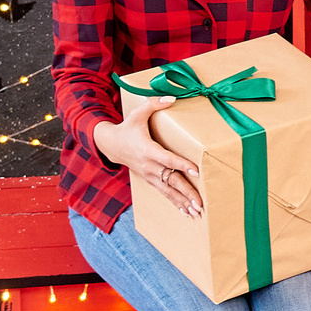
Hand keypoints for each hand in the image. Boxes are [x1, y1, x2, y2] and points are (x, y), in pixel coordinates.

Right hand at [94, 95, 203, 217]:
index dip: (182, 165)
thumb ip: (154, 103)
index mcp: (148, 150)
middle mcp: (149, 166)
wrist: (110, 145)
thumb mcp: (138, 113)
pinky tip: (186, 212)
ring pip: (168, 191)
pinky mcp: (150, 180)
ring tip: (197, 212)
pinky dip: (175, 203)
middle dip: (186, 192)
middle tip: (200, 203)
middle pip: (170, 181)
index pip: (168, 159)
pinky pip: (164, 193)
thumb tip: (173, 97)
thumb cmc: (128, 128)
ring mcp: (149, 175)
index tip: (196, 170)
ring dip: (182, 202)